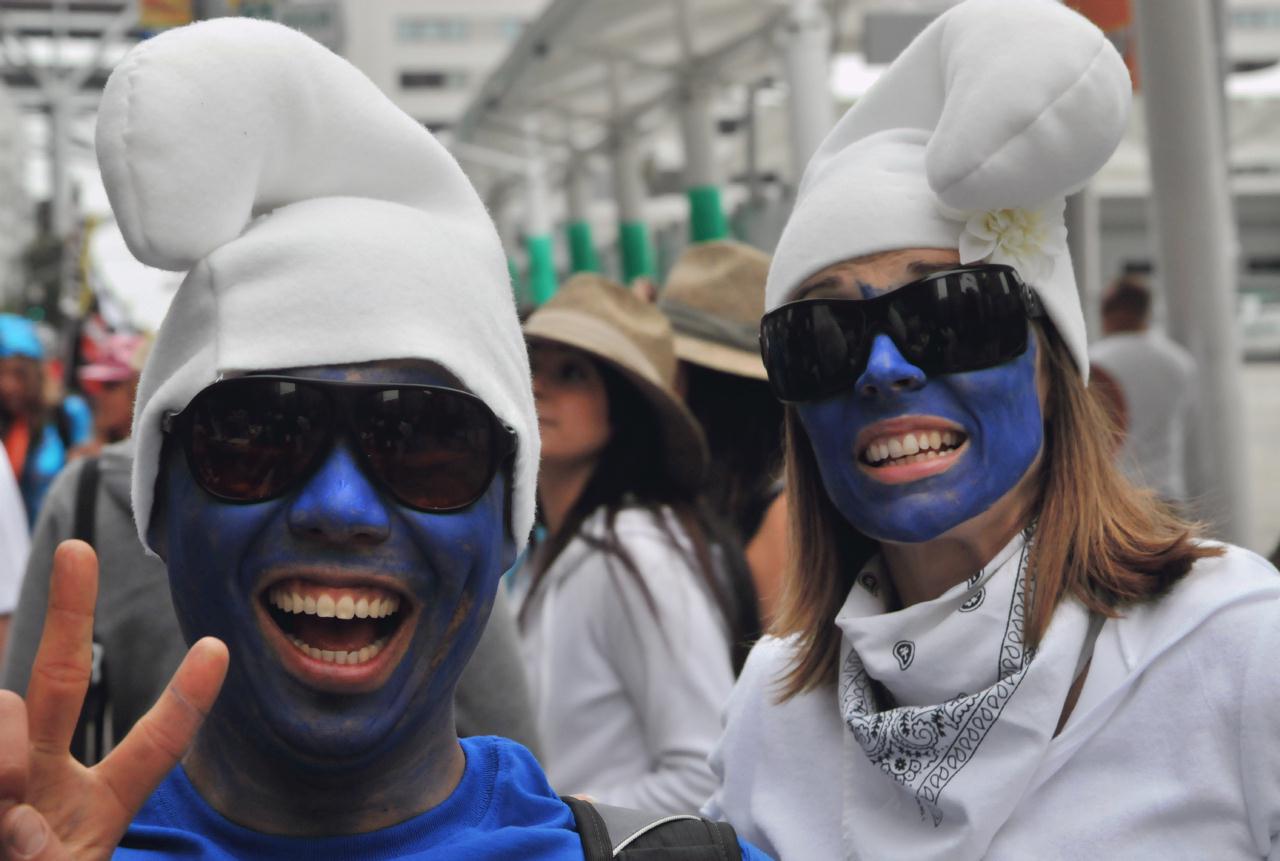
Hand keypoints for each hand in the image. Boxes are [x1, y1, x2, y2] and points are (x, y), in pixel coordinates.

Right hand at [0, 540, 227, 859]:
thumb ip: (53, 858)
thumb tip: (14, 817)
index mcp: (93, 812)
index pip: (150, 747)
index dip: (185, 699)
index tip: (217, 647)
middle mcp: (41, 783)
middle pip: (57, 682)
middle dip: (68, 612)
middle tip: (77, 550)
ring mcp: (0, 781)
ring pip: (3, 711)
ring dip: (4, 755)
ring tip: (7, 817)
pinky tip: (3, 819)